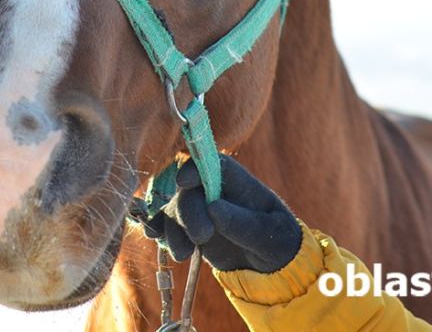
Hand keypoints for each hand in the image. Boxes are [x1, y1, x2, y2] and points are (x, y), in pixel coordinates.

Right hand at [143, 155, 301, 272]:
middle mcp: (215, 191)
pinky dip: (158, 227)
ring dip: (173, 229)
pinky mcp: (188, 228)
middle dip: (189, 213)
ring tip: (183, 255)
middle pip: (190, 190)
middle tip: (201, 238)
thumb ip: (244, 223)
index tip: (184, 182)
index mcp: (238, 182)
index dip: (195, 168)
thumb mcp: (271, 236)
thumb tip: (213, 208)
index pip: (213, 164)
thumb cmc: (277, 242)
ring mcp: (199, 209)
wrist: (270, 267)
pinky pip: (167, 223)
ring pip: (175, 209)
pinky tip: (153, 235)